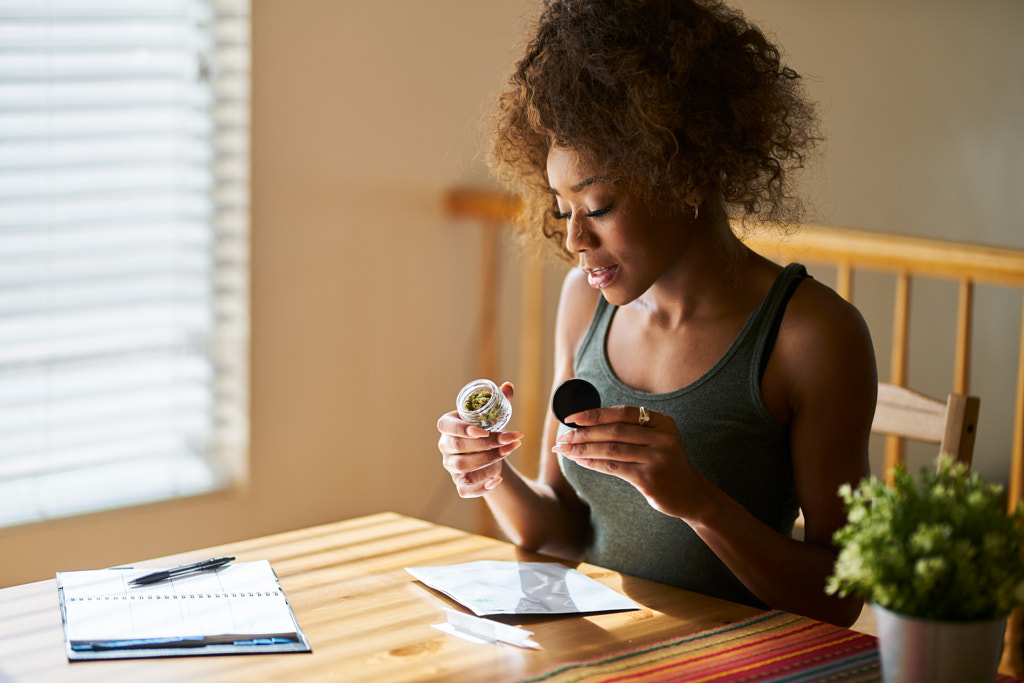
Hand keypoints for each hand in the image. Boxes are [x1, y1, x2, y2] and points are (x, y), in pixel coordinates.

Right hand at [437, 382, 522, 497]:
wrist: (488, 453)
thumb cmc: (487, 429)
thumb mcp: (493, 415)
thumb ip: (500, 400)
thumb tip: (508, 386)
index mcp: (449, 426)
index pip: (445, 426)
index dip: (461, 428)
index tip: (483, 430)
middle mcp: (446, 447)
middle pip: (458, 448)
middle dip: (485, 444)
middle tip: (508, 439)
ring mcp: (451, 467)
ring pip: (463, 468)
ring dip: (489, 460)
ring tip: (509, 451)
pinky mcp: (460, 484)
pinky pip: (466, 490)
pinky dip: (482, 487)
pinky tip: (498, 479)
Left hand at [551, 405, 701, 516]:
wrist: (692, 494)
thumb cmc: (666, 464)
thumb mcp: (658, 440)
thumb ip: (633, 429)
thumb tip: (589, 423)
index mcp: (662, 422)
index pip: (622, 413)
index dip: (594, 414)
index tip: (571, 418)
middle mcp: (662, 437)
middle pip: (614, 430)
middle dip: (583, 433)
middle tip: (563, 437)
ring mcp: (657, 458)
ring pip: (611, 449)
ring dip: (583, 448)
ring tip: (565, 449)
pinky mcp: (649, 478)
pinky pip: (614, 467)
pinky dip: (593, 463)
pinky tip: (579, 461)